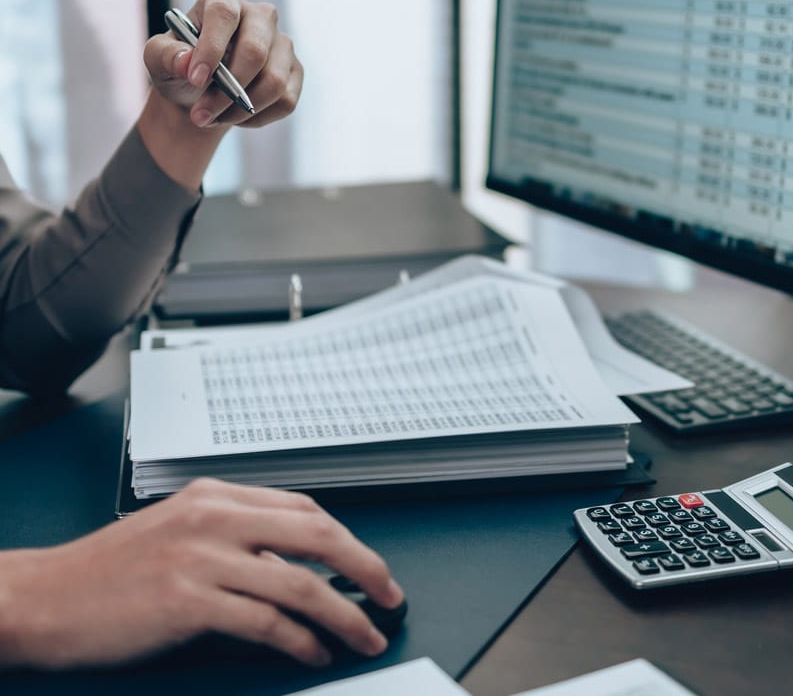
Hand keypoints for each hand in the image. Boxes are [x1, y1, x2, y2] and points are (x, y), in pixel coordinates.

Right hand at [0, 479, 402, 669]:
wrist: (46, 597)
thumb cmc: (112, 570)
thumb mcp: (181, 530)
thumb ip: (237, 537)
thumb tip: (293, 565)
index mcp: (217, 495)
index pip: (303, 508)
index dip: (345, 538)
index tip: (367, 565)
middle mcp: (215, 517)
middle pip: (316, 534)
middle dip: (364, 566)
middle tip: (390, 595)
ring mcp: (202, 557)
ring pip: (298, 582)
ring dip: (344, 613)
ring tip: (366, 634)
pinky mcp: (188, 601)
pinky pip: (265, 621)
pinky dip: (300, 640)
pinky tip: (314, 652)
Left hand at [143, 0, 302, 129]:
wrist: (200, 92)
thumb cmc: (180, 67)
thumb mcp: (157, 60)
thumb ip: (165, 55)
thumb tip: (186, 62)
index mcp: (224, 1)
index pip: (224, 15)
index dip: (211, 48)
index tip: (195, 79)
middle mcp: (260, 16)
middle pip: (255, 51)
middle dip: (228, 91)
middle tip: (200, 115)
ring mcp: (282, 45)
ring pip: (274, 82)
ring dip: (241, 110)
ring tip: (214, 118)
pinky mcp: (295, 73)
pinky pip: (285, 102)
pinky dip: (257, 118)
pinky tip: (236, 116)